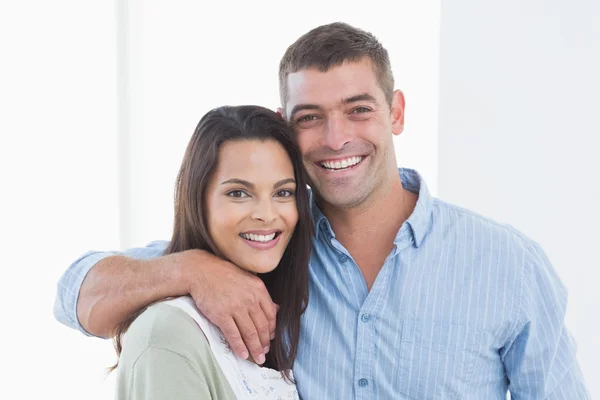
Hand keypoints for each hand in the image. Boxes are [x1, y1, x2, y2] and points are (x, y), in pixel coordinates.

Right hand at [176, 249, 277, 363]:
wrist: (201, 271)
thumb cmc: (224, 275)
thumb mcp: (248, 279)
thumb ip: (261, 294)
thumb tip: (276, 309)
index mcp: (258, 290)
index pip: (271, 315)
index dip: (272, 330)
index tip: (271, 339)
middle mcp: (249, 299)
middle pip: (262, 326)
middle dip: (265, 343)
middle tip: (265, 353)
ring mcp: (235, 307)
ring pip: (250, 333)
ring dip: (255, 348)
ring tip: (258, 358)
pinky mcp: (221, 314)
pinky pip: (233, 334)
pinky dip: (239, 346)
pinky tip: (243, 354)